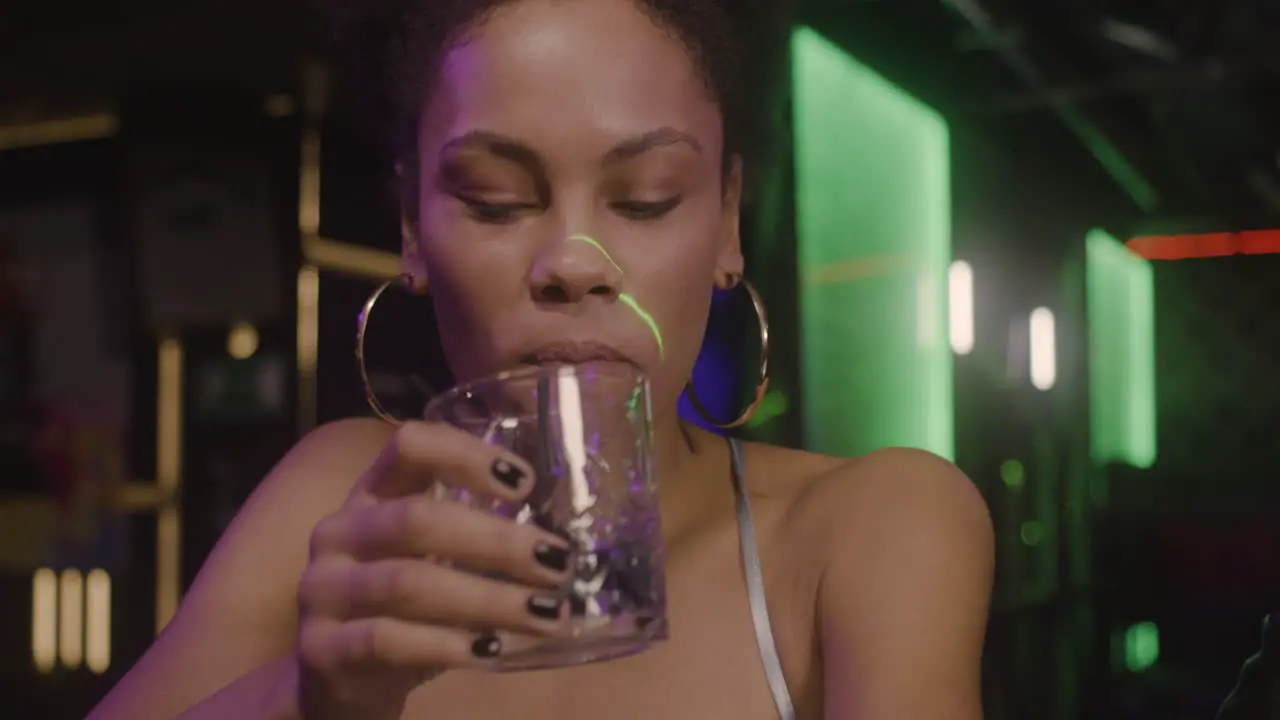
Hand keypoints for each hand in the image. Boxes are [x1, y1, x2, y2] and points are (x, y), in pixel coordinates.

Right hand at [295, 422, 571, 719]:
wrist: (336, 677)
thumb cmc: (403, 606)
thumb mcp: (431, 559)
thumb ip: (477, 537)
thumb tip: (563, 540)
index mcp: (371, 494)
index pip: (409, 447)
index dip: (465, 455)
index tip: (525, 483)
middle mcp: (339, 533)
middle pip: (417, 519)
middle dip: (496, 541)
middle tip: (557, 561)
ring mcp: (322, 591)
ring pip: (407, 583)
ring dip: (487, 599)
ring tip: (545, 612)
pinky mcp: (322, 649)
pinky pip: (386, 640)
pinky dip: (444, 645)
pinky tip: (490, 651)